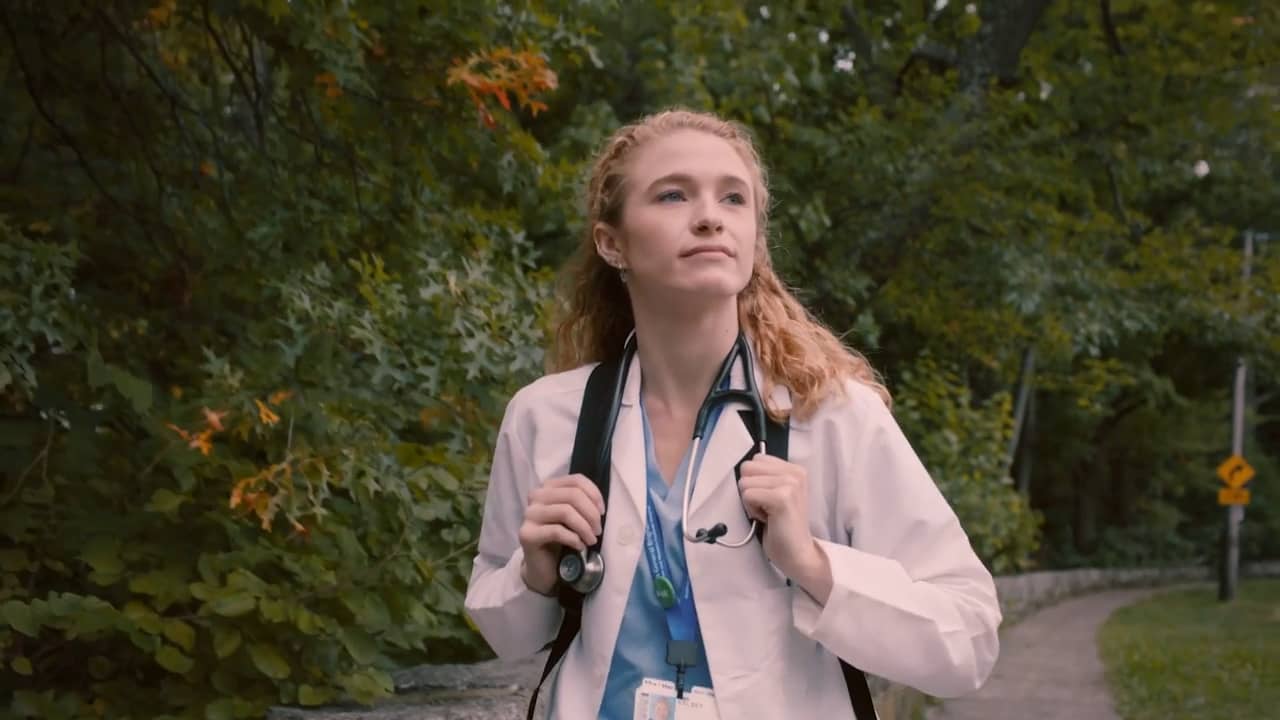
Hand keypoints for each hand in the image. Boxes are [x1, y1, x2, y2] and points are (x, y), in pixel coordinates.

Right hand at [517, 474, 604, 595]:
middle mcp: (536, 496)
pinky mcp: (527, 534)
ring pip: (565, 512)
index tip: (602, 512)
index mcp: (548, 487)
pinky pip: (557, 531)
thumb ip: (582, 504)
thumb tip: (598, 505)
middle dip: (591, 513)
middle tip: (598, 531)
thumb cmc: (561, 538)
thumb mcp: (573, 517)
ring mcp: (529, 515)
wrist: (543, 566)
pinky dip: (574, 539)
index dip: (594, 494)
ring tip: (592, 540)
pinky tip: (580, 547)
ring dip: (584, 527)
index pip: (576, 480)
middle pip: (572, 495)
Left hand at [738, 455, 831, 601]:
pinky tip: (767, 519)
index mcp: (794, 469)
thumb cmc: (782, 526)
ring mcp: (790, 484)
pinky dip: (752, 510)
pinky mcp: (782, 498)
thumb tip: (742, 469)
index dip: (754, 481)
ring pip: (745, 482)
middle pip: (747, 468)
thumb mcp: (775, 493)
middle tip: (766, 507)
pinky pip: (747, 495)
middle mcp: (795, 473)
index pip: (755, 460)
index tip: (767, 499)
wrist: (798, 554)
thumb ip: (764, 477)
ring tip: (768, 514)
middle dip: (750, 489)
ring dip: (750, 502)